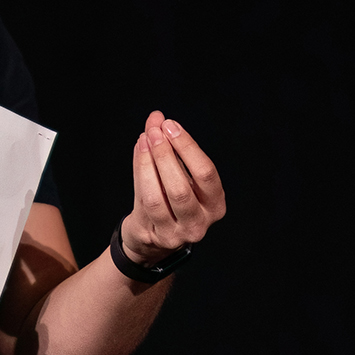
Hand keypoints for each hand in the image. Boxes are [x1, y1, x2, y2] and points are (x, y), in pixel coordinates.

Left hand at [119, 111, 225, 266]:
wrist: (152, 236)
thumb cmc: (169, 198)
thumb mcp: (177, 173)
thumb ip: (169, 147)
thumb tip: (156, 117)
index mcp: (215, 204)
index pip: (206, 173)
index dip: (187, 147)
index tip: (170, 125)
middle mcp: (200, 222)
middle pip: (181, 187)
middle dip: (165, 154)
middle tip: (154, 131)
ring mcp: (177, 234)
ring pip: (159, 197)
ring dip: (149, 163)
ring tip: (144, 139)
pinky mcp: (155, 237)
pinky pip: (144, 202)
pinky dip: (140, 173)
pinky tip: (139, 152)